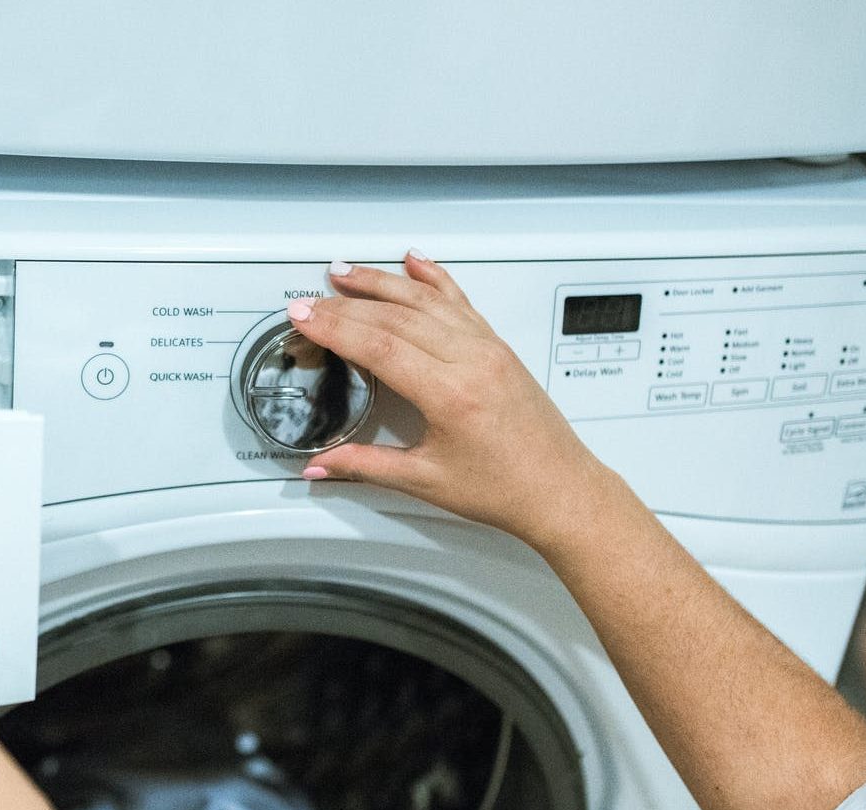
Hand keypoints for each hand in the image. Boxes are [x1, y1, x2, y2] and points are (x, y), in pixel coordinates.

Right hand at [291, 251, 629, 550]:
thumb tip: (322, 465)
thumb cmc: (507, 489)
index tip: (305, 317)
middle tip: (311, 301)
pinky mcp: (499, 346)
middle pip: (397, 316)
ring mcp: (489, 348)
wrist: (560, 490)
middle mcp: (473, 361)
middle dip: (346, 304)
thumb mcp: (426, 480)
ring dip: (382, 282)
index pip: (380, 346)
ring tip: (346, 272)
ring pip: (427, 300)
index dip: (336, 327)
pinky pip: (460, 301)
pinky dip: (434, 278)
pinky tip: (415, 262)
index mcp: (452, 394)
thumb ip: (366, 466)